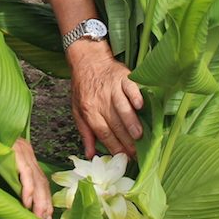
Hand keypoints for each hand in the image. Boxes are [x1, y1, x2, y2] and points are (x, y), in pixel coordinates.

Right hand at [12, 138, 52, 218]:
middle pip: (42, 182)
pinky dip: (27, 189)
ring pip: (36, 179)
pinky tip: (27, 203)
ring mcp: (22, 150)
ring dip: (39, 202)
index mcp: (26, 154)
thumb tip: (15, 194)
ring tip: (39, 218)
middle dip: (46, 205)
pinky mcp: (15, 151)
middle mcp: (27, 152)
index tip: (47, 217)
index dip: (46, 199)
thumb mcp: (2, 156)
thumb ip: (11, 170)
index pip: (41, 180)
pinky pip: (25, 172)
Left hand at [68, 42, 143, 157]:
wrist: (88, 60)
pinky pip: (131, 87)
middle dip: (126, 140)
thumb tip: (90, 154)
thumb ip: (84, 132)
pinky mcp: (123, 77)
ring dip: (131, 122)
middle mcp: (100, 99)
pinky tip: (141, 106)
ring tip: (139, 136)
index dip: (113, 146)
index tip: (124, 158)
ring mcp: (112, 87)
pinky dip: (135, 96)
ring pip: (122, 107)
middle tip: (137, 153)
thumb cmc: (84, 87)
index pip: (102, 132)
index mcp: (88, 109)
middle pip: (114, 123)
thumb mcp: (77, 109)